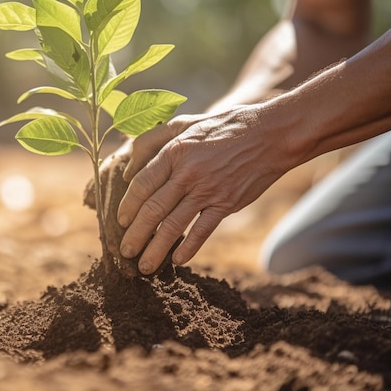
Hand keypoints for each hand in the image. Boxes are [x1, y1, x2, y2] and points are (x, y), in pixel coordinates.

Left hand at [118, 105, 286, 274]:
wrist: (270, 135)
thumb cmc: (223, 128)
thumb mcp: (184, 123)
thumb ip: (151, 141)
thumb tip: (129, 170)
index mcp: (174, 152)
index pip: (142, 184)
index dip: (128, 205)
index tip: (120, 221)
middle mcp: (188, 173)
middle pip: (153, 209)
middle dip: (136, 234)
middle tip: (125, 251)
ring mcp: (208, 190)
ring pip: (174, 225)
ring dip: (156, 249)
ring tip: (145, 266)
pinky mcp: (226, 204)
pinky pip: (203, 230)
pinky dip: (189, 247)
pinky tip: (177, 260)